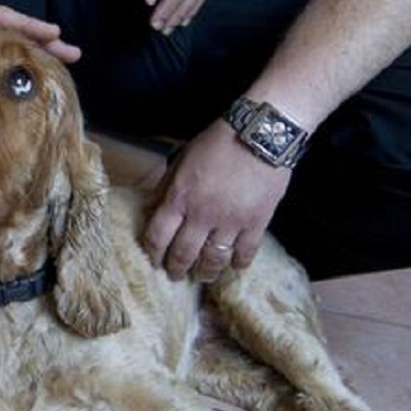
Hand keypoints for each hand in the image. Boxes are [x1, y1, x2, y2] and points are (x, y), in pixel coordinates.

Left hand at [143, 120, 290, 281]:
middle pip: (183, 254)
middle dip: (177, 269)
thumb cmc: (218, 142)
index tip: (155, 260)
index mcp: (180, 197)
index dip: (153, 253)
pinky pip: (245, 253)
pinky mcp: (256, 222)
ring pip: (213, 259)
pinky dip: (238, 263)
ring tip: (203, 277)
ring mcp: (230, 221)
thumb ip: (166, 187)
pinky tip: (234, 267)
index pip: (157, 236)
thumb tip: (150, 210)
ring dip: (206, 273)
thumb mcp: (182, 159)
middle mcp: (202, 214)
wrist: (260, 133)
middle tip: (176, 275)